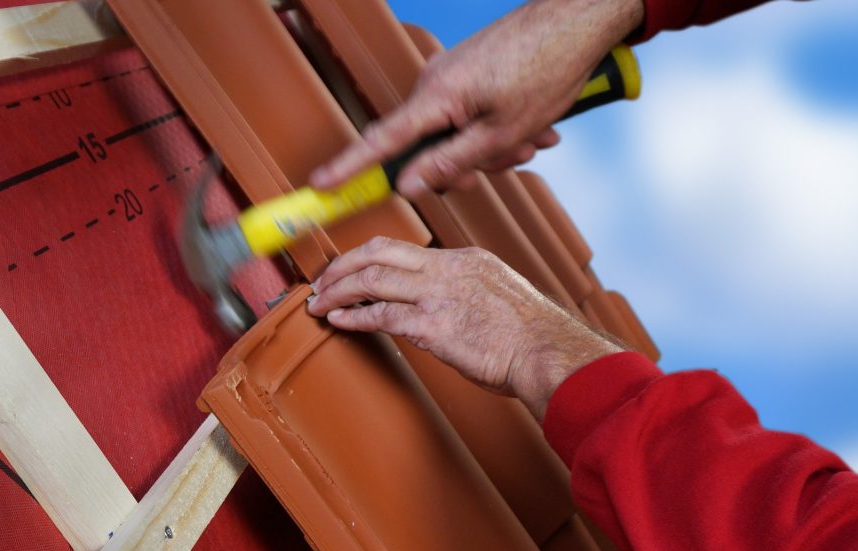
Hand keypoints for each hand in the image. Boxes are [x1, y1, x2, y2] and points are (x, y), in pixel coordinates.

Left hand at [305, 237, 623, 419]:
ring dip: (337, 291)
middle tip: (322, 281)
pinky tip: (337, 320)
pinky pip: (379, 315)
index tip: (350, 271)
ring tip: (318, 302)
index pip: (405, 249)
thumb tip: (446, 307)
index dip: (369, 259)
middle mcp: (449, 269)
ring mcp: (439, 295)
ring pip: (371, 279)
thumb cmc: (533, 338)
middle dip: (342, 265)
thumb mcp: (500, 297)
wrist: (551, 354)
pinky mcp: (433, 325)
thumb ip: (468, 294)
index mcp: (466, 259)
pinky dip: (352, 316)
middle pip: (379, 252)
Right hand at [309, 0, 643, 198]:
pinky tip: (534, 125)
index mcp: (436, 97)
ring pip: (458, 131)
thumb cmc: (546, 70)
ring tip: (534, 138)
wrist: (577, 18)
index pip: (381, 141)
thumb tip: (407, 184)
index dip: (350, 166)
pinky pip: (472, 111)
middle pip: (429, 145)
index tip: (321, 182)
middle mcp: (435, 83)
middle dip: (466, 163)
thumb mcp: (501, 132)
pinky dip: (499, 124)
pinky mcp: (470, 70)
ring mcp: (452, 74)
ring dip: (493, 145)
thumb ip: (450, 162)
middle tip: (506, 161)